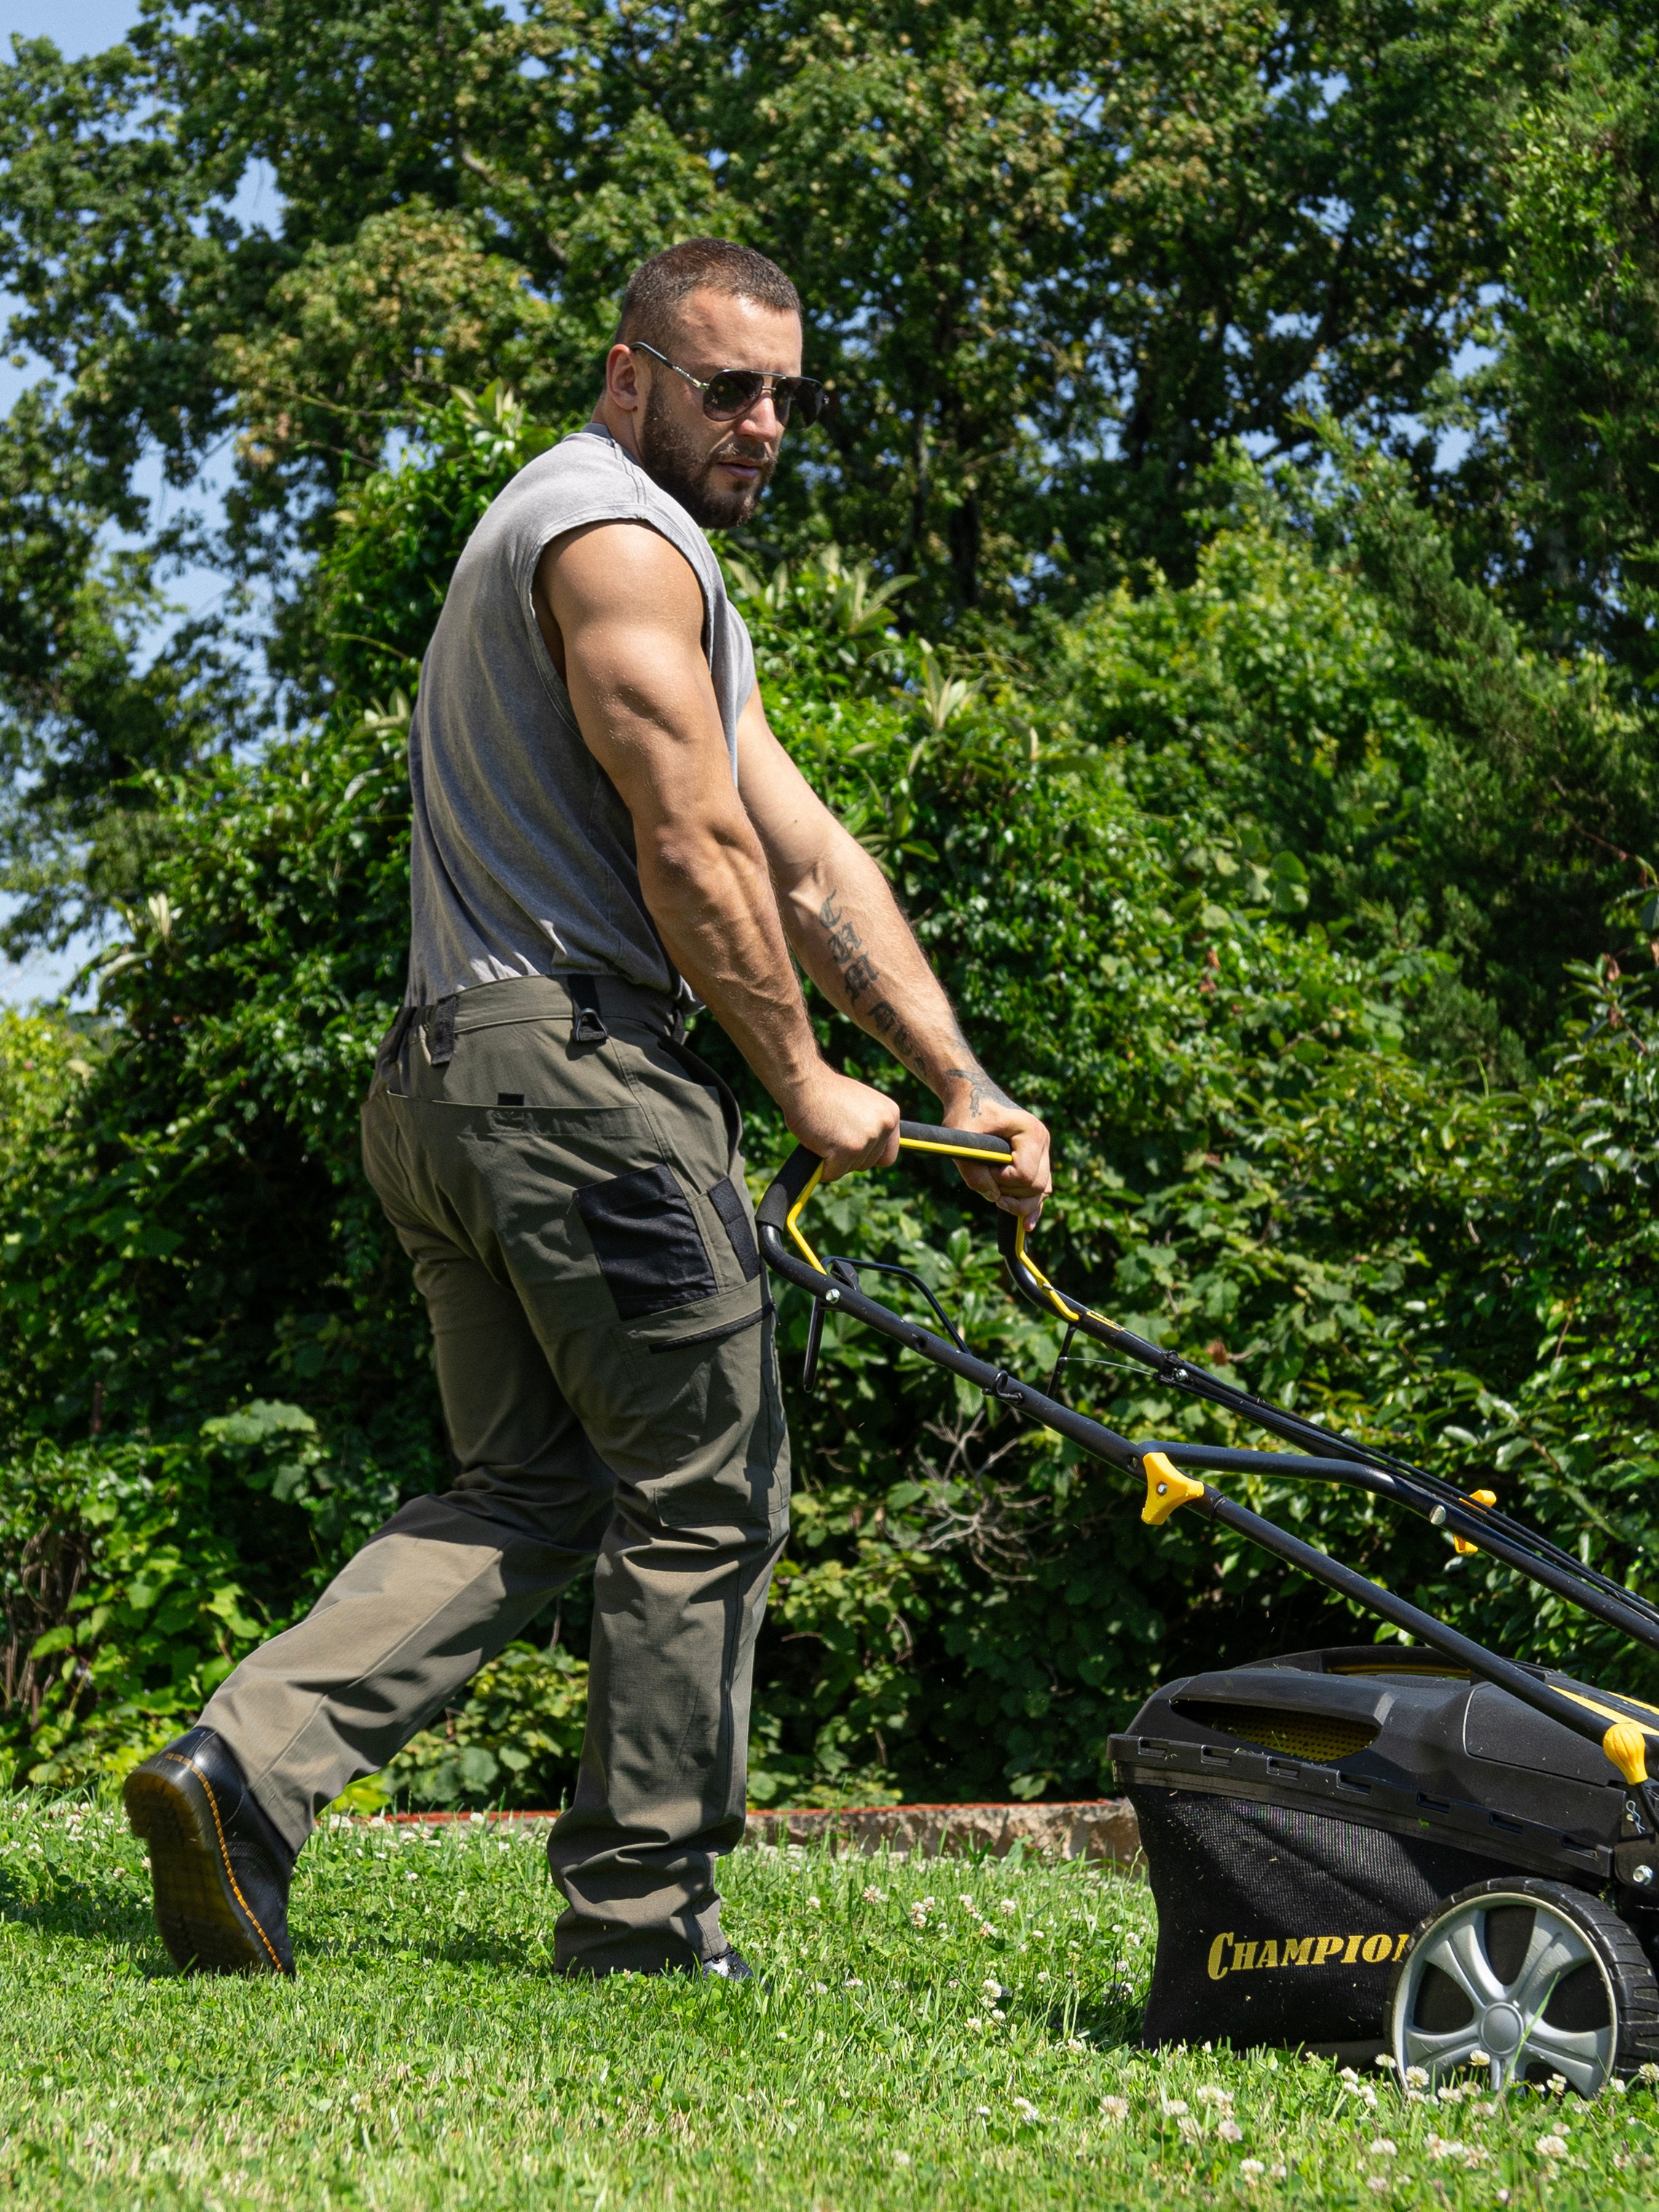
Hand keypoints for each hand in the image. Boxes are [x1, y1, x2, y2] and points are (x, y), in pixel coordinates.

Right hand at [785, 1066, 901, 1184]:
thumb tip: (869, 1149)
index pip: (888, 1155)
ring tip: (823, 1136)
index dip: (868, 1156)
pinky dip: (822, 1168)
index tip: (854, 1151)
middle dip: (848, 1157)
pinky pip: (834, 1173)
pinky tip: (815, 1147)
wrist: (804, 1082)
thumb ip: (869, 1125)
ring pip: (850, 1168)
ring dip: (834, 1160)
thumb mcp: (859, 1105)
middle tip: (831, 1137)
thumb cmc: (825, 1092)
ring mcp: (867, 1138)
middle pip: (868, 1163)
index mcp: (890, 1115)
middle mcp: (884, 1126)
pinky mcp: (849, 1150)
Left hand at [938, 1077, 1051, 1221]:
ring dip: (1019, 1202)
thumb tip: (993, 1198)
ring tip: (998, 1201)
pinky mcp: (1037, 1160)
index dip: (1002, 1181)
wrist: (971, 1096)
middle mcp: (1043, 1142)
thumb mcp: (960, 1141)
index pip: (1025, 1176)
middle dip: (1011, 1194)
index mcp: (1031, 1132)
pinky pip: (1040, 1189)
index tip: (985, 1169)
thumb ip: (973, 1172)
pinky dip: (1032, 1205)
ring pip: (1041, 1192)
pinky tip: (1026, 1225)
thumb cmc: (965, 1113)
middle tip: (987, 1181)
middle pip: (1037, 1188)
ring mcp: (1043, 1151)